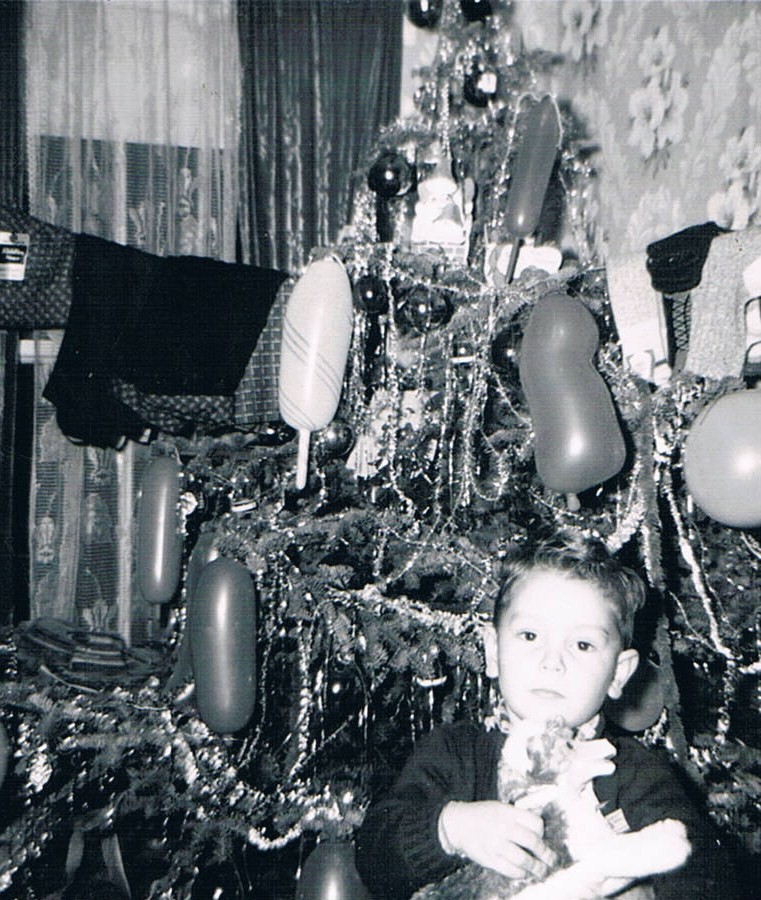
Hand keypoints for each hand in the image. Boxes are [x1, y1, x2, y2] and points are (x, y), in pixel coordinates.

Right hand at [439, 800, 555, 879]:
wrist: (458, 823)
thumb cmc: (483, 815)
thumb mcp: (500, 807)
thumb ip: (517, 817)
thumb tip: (539, 830)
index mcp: (507, 812)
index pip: (534, 822)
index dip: (542, 831)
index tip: (541, 837)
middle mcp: (502, 827)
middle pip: (532, 841)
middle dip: (545, 853)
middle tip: (550, 859)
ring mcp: (495, 844)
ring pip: (523, 859)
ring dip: (536, 867)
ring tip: (541, 870)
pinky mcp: (489, 859)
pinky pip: (510, 870)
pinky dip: (521, 873)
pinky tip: (524, 873)